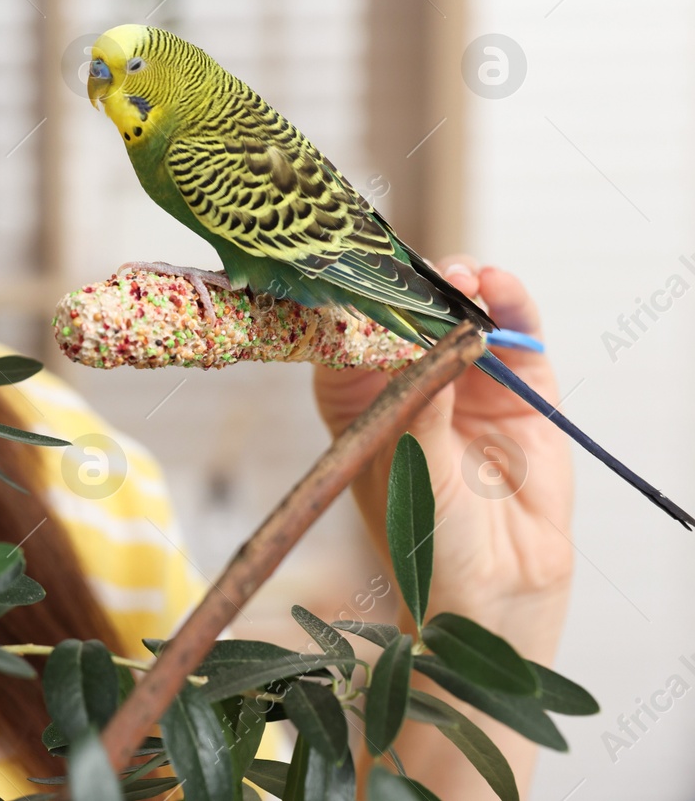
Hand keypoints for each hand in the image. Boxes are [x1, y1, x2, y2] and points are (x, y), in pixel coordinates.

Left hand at [313, 257, 575, 795]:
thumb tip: (426, 342)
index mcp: (355, 397)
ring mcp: (463, 382)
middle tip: (418, 271)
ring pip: (459, 314)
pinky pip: (513, 335)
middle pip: (405, 312)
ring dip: (462, 285)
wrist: (492, 594)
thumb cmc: (424, 538)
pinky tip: (498, 289)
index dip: (348, 297)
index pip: (344, 331)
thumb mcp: (406, 464)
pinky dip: (509, 306)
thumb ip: (419, 401)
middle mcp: (407, 381)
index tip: (350, 267)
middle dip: (411, 284)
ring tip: (463, 276)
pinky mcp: (517, 392)